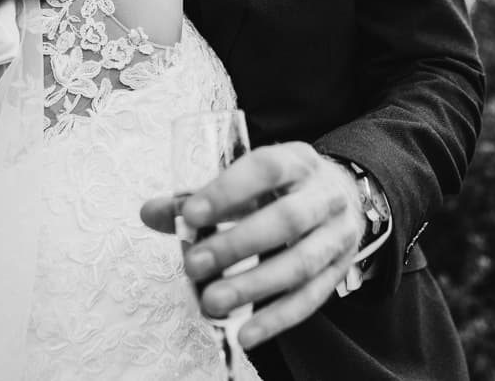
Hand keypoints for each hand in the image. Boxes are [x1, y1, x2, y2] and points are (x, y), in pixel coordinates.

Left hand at [140, 142, 364, 347]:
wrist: (343, 196)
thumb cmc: (282, 189)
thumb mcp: (248, 182)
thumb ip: (199, 199)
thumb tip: (150, 213)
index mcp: (297, 161)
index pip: (266, 168)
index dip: (227, 191)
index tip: (190, 215)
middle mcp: (324, 195)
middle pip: (287, 219)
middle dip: (236, 244)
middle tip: (193, 265)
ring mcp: (337, 234)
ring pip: (300, 262)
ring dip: (253, 286)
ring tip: (212, 302)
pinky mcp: (340, 270)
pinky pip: (310, 298)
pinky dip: (276, 319)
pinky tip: (245, 334)